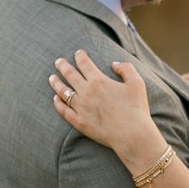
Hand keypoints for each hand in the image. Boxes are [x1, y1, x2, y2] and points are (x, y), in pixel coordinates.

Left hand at [50, 48, 163, 170]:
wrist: (131, 134)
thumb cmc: (136, 108)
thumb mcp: (137, 83)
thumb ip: (126, 69)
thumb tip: (114, 64)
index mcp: (99, 81)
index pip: (84, 63)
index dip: (80, 56)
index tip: (78, 53)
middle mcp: (86, 92)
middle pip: (69, 74)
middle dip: (62, 66)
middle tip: (58, 61)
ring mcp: (80, 108)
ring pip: (63, 91)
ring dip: (56, 82)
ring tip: (51, 78)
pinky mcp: (79, 122)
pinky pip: (63, 110)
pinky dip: (57, 103)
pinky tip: (55, 99)